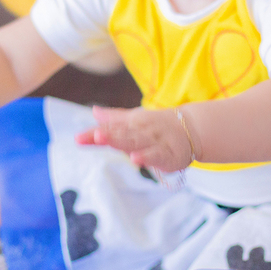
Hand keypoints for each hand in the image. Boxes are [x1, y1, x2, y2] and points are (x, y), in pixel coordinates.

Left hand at [76, 105, 194, 172]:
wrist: (192, 128)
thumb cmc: (158, 125)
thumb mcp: (135, 120)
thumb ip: (113, 119)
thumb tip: (94, 111)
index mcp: (132, 124)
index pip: (110, 129)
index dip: (93, 134)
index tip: (78, 139)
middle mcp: (141, 132)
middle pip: (122, 135)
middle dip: (107, 135)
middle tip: (93, 136)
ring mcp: (154, 142)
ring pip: (136, 142)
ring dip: (121, 142)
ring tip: (105, 140)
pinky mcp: (168, 155)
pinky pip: (156, 156)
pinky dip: (147, 157)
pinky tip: (136, 159)